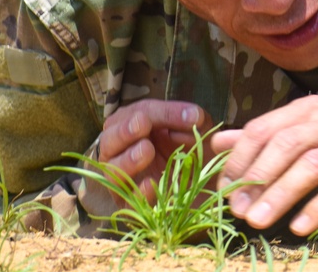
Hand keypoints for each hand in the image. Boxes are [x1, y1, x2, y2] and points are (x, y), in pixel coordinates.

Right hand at [97, 99, 212, 203]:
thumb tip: (193, 116)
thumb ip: (197, 121)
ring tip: (147, 150)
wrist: (208, 188)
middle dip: (125, 130)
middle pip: (109, 139)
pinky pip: (127, 200)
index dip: (163, 112)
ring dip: (126, 158)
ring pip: (111, 169)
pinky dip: (137, 191)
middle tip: (142, 124)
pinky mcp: (132, 206)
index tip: (190, 115)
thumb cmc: (197, 153)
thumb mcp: (201, 132)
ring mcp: (125, 180)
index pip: (140, 113)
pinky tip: (150, 182)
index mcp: (137, 128)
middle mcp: (124, 151)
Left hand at [210, 95, 317, 236]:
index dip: (241, 160)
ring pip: (312, 166)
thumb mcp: (310, 133)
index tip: (224, 190)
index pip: (266, 128)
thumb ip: (266, 137)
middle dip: (257, 178)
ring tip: (258, 222)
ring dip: (281, 195)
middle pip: (286, 144)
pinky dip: (317, 208)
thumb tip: (218, 142)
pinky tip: (299, 228)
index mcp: (311, 110)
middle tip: (237, 210)